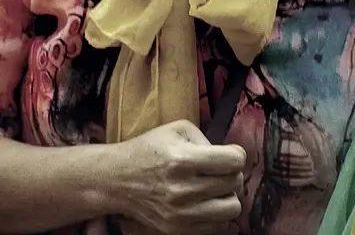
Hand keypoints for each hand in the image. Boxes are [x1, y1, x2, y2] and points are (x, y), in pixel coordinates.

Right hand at [109, 119, 245, 233]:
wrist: (118, 179)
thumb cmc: (149, 150)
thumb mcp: (176, 130)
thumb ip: (206, 140)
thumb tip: (229, 159)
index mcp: (182, 160)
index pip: (234, 162)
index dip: (236, 155)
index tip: (229, 155)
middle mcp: (183, 190)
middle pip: (235, 184)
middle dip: (231, 174)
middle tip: (219, 171)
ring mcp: (181, 214)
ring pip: (232, 209)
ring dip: (227, 196)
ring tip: (214, 189)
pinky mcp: (178, 230)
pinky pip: (218, 227)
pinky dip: (217, 214)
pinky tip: (205, 202)